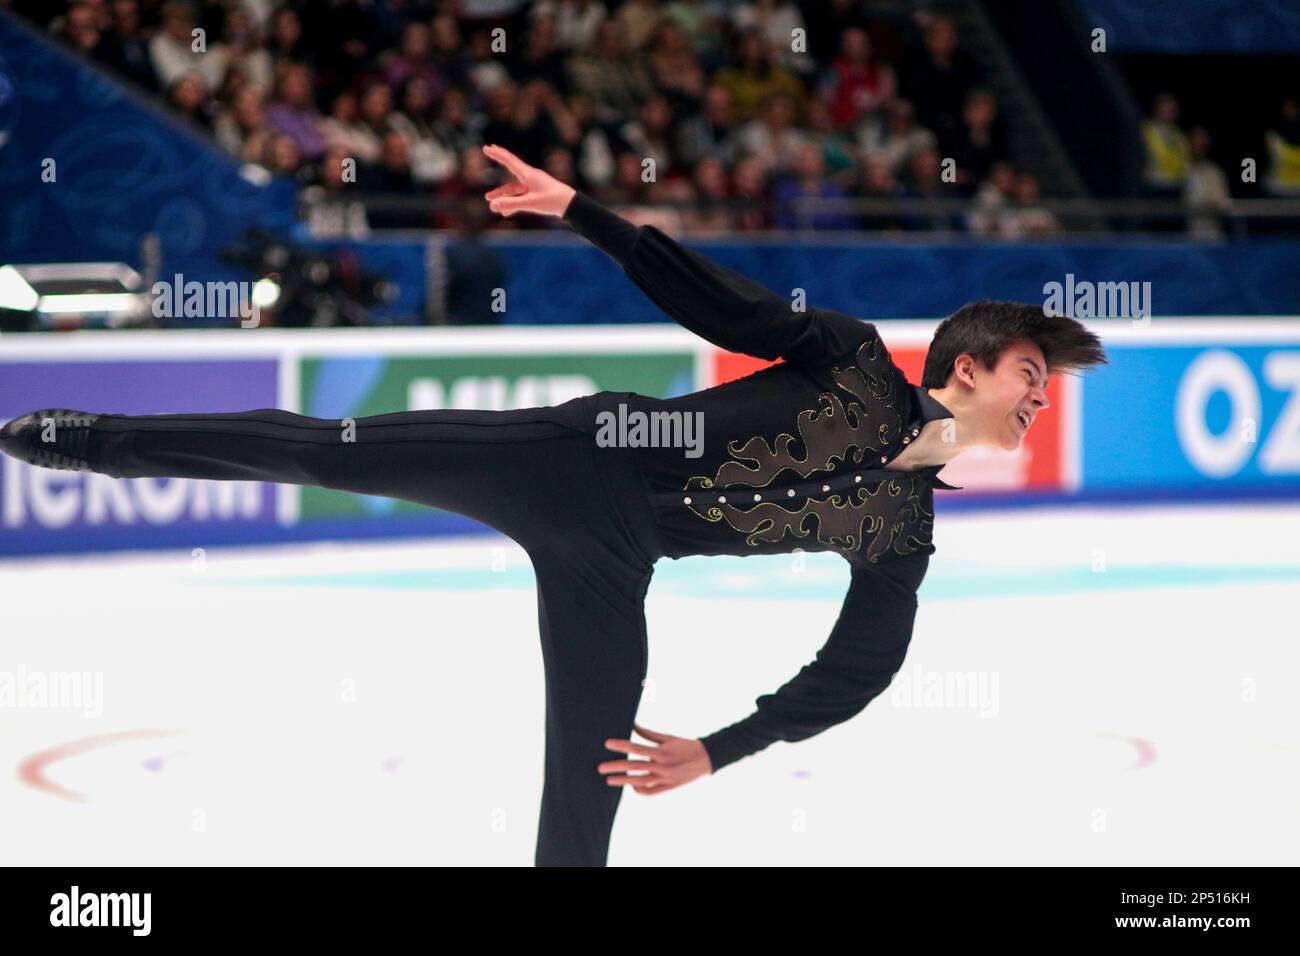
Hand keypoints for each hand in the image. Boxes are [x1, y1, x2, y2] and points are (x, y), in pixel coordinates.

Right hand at [481, 143, 575, 217]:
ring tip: (489, 200)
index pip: (509, 161)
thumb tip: (492, 206)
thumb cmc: (552, 201)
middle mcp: (530, 177)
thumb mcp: (530, 203)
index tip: (487, 147)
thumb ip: (510, 204)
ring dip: (502, 194)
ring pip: (514, 188)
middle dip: (499, 160)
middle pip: (511, 167)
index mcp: (528, 174)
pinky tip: (506, 214)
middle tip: (488, 149)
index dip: (497, 154)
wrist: (570, 205)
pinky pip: (521, 197)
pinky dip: (513, 204)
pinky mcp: (537, 194)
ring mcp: (533, 185)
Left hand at [599, 722, 713, 794]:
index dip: (620, 745)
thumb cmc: (685, 745)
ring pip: (639, 781)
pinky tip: (631, 786)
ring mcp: (665, 778)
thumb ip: (649, 734)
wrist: (706, 759)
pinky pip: (650, 791)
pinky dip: (639, 790)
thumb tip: (632, 725)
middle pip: (633, 766)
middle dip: (615, 767)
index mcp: (661, 751)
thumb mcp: (667, 738)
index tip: (607, 744)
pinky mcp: (669, 787)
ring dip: (623, 781)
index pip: (636, 747)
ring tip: (609, 780)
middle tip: (600, 768)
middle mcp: (662, 766)